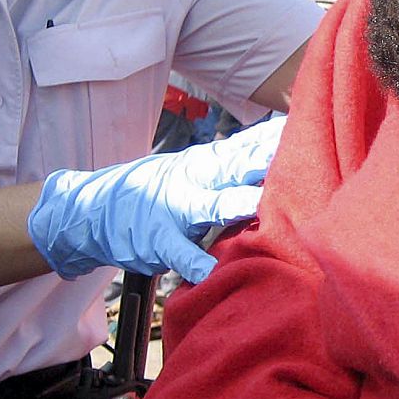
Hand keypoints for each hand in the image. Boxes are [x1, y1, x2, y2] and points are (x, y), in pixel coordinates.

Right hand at [27, 116, 288, 281]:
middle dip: (261, 162)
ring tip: (254, 205)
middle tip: (295, 156)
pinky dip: (194, 262)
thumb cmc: (158, 191)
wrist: (94, 211)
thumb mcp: (193, 171)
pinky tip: (210, 271)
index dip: (272, 139)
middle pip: (232, 167)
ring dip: (230, 204)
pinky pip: (178, 253)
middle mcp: (192, 179)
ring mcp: (173, 210)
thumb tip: (278, 148)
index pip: (243, 146)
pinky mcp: (157, 241)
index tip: (305, 127)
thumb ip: (234, 163)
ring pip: (205, 206)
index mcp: (204, 163)